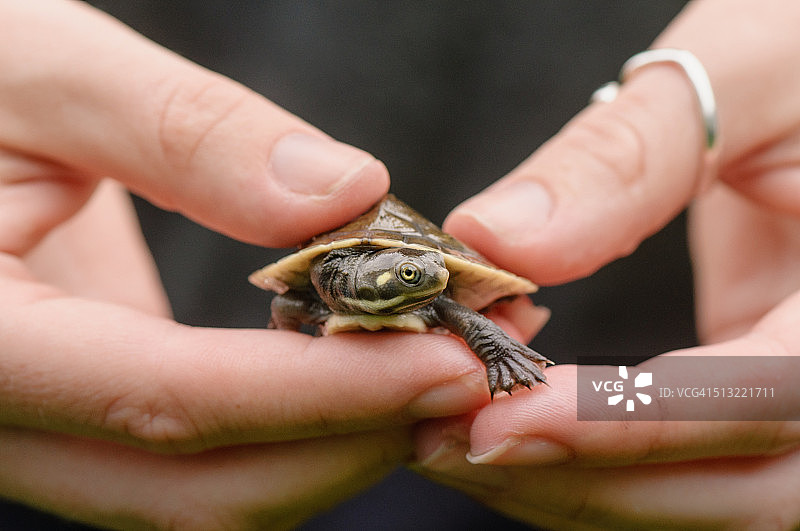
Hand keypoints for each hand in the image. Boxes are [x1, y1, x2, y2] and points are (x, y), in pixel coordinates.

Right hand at [0, 3, 497, 528]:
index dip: (326, 391)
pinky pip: (202, 455)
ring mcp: (44, 432)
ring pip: (206, 494)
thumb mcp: (40, 72)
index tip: (453, 361)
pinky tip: (366, 365)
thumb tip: (344, 192)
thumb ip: (185, 132)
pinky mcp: (86, 413)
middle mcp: (3, 421)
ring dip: (337, 445)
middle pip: (201, 489)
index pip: (171, 401)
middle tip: (471, 372)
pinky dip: (298, 425)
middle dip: (352, 442)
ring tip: (439, 370)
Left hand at [415, 0, 799, 527]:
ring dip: (573, 486)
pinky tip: (511, 422)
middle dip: (580, 480)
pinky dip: (593, 460)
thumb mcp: (741, 76)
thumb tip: (495, 242)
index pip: (762, 399)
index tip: (499, 418)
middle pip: (736, 490)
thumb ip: (624, 159)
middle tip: (445, 442)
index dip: (625, 423)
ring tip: (452, 444)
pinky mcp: (763, 392)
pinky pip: (685, 460)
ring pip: (707, 496)